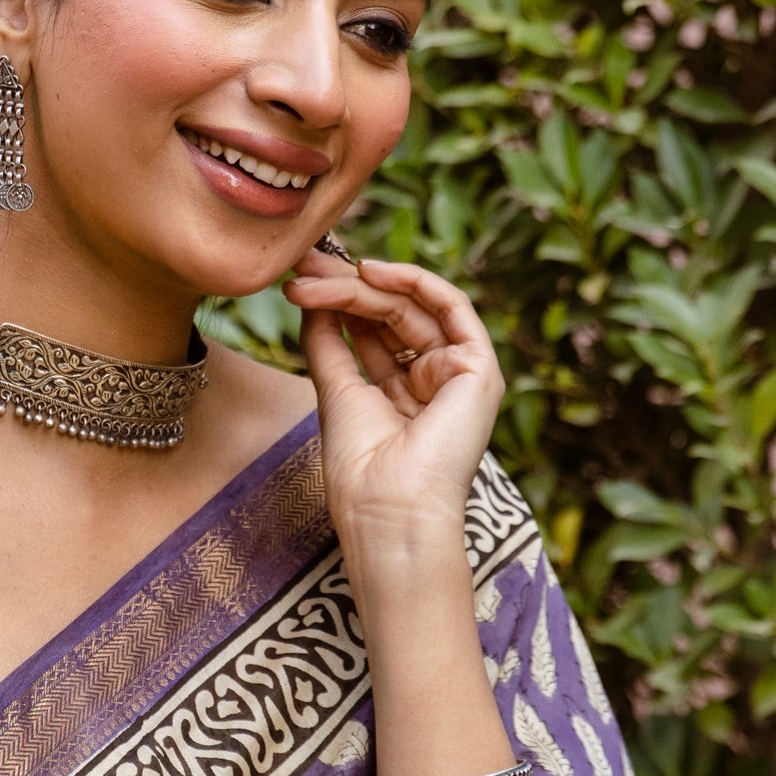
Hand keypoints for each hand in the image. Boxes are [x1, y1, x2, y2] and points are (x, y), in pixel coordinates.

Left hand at [287, 249, 503, 562]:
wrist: (389, 511)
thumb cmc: (362, 472)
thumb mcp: (336, 390)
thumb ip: (328, 341)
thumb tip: (311, 295)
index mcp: (404, 394)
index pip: (373, 331)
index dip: (337, 300)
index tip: (296, 278)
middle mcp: (435, 381)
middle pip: (390, 315)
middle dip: (343, 285)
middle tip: (301, 264)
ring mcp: (459, 375)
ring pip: (412, 308)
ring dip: (362, 285)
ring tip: (316, 272)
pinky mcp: (479, 370)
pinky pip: (452, 308)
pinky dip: (416, 282)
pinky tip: (371, 272)